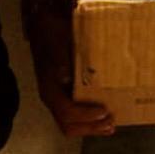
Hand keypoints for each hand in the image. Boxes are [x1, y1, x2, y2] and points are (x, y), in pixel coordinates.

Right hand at [30, 8, 113, 136]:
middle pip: (68, 125)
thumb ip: (60, 61)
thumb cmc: (52, 35)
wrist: (44, 26)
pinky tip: (104, 114)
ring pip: (72, 123)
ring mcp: (58, 97)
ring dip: (92, 126)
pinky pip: (76, 114)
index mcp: (49, 89)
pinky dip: (90, 118)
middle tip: (111, 123)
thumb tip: (65, 78)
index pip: (66, 112)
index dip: (86, 116)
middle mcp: (52, 98)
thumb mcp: (56, 44)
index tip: (104, 111)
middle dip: (90, 127)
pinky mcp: (65, 94)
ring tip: (110, 125)